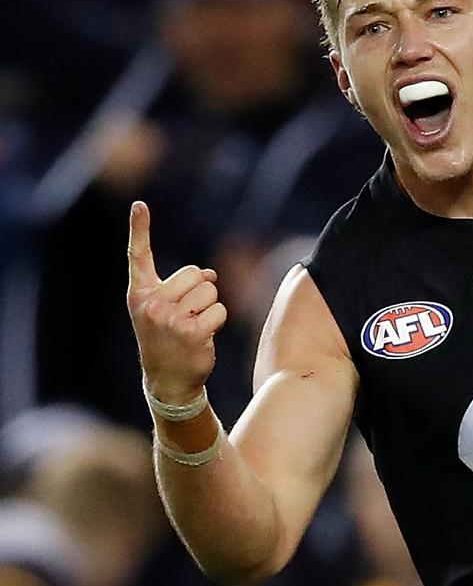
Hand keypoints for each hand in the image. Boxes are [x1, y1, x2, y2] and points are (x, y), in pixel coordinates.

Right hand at [127, 201, 226, 401]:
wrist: (167, 380)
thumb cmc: (167, 340)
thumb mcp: (163, 311)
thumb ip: (181, 287)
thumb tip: (210, 273)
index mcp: (140, 294)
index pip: (138, 256)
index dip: (139, 229)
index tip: (139, 205)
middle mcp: (151, 303)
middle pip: (194, 273)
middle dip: (200, 290)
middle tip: (186, 315)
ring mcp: (170, 317)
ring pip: (210, 291)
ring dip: (209, 308)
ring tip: (193, 327)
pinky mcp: (191, 330)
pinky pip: (220, 310)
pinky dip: (217, 322)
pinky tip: (202, 337)